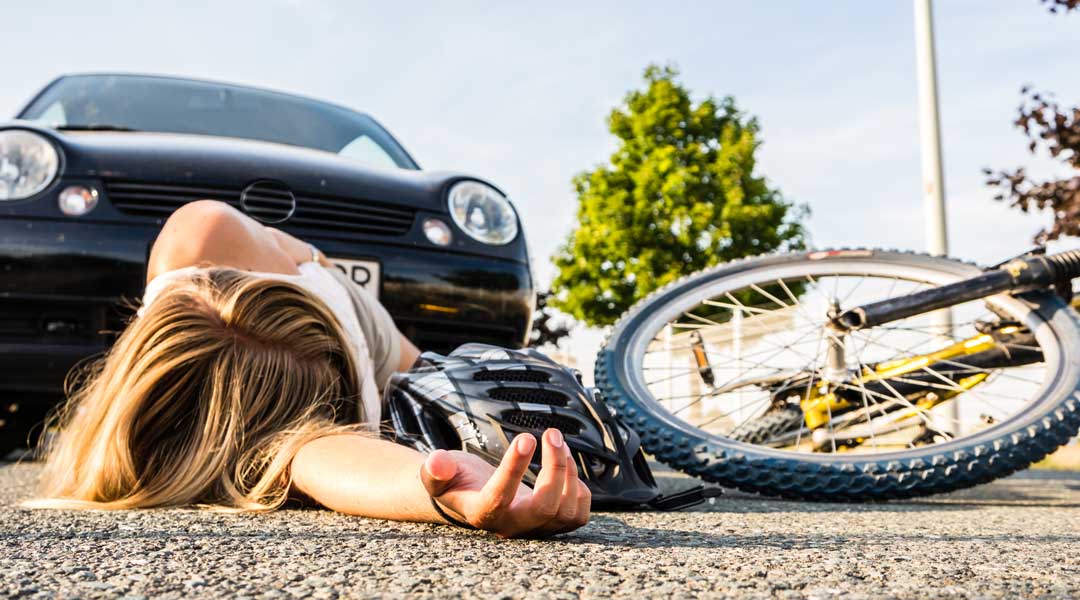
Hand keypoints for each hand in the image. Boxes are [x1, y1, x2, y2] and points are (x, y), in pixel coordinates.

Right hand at [419, 429, 590, 537]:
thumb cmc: (455, 482)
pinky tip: (565, 466)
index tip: (526, 437)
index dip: (515, 468)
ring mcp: (535, 528)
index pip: (500, 497)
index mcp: (482, 513)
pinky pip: (578, 515)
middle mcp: (511, 526)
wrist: (472, 497)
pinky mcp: (554, 524)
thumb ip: (433, 471)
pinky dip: (579, 488)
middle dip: (554, 467)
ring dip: (567, 471)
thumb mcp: (436, 474)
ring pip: (565, 510)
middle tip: (551, 434)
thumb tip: (436, 463)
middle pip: (544, 507)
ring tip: (556, 442)